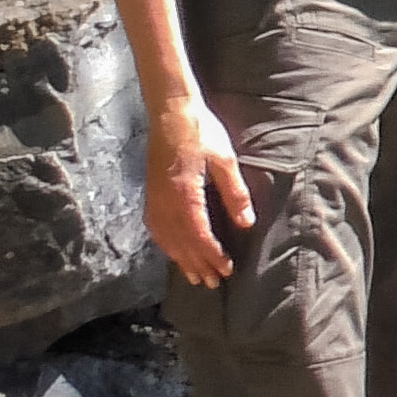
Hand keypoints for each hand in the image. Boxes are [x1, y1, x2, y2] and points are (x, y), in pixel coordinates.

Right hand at [146, 91, 252, 289]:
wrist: (170, 113)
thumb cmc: (201, 132)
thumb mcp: (225, 159)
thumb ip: (235, 193)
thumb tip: (246, 224)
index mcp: (184, 194)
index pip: (198, 235)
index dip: (211, 255)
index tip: (225, 270)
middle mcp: (164, 202)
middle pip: (181, 243)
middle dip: (198, 264)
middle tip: (213, 283)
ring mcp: (154, 199)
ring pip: (166, 239)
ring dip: (181, 259)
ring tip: (194, 276)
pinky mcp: (151, 194)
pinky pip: (156, 228)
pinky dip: (166, 245)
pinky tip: (173, 251)